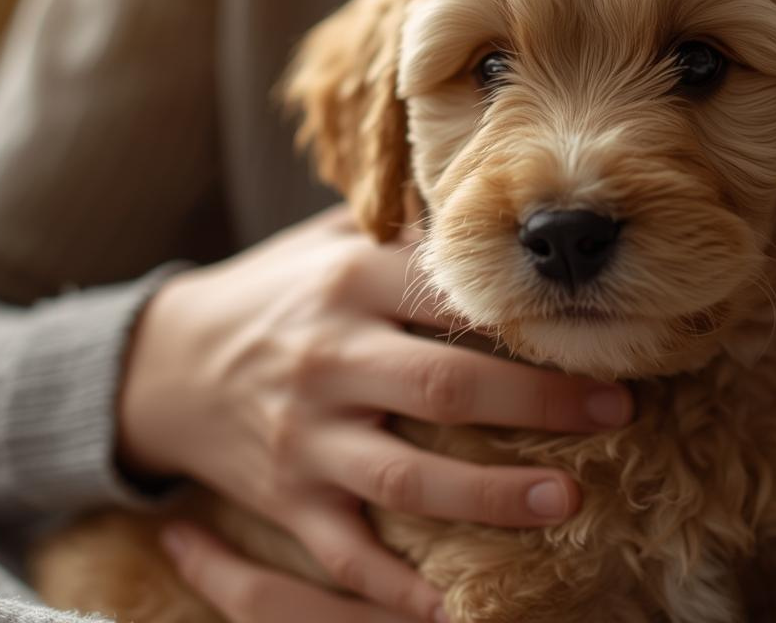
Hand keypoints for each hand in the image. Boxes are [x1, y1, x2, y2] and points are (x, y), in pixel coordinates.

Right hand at [118, 206, 632, 621]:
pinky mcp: (286, 498)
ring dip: (490, 494)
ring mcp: (306, 436)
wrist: (160, 364)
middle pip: (444, 384)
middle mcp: (330, 359)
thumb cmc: (276, 294)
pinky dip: (396, 587)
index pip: (448, 294)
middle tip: (616, 407)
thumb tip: (496, 194)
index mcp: (350, 283)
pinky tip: (451, 604)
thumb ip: (405, 227)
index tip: (597, 319)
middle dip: (537, 400)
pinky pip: (345, 553)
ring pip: (405, 476)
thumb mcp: (327, 240)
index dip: (524, 311)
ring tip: (567, 498)